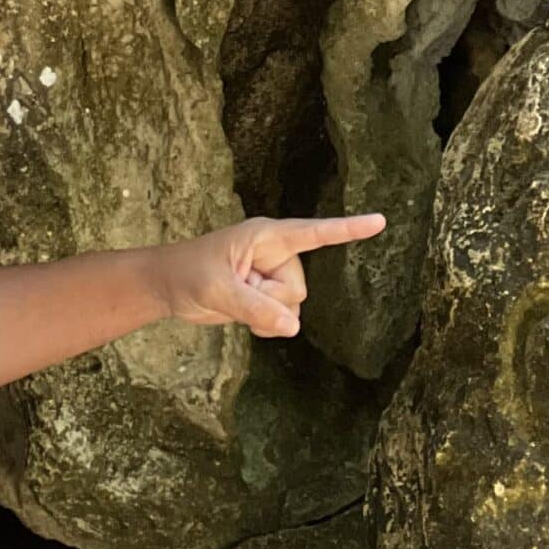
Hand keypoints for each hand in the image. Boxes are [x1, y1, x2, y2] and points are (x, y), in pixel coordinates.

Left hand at [153, 212, 386, 339]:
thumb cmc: (189, 273)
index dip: (348, 230)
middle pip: (297, 290)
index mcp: (268, 237)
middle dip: (270, 301)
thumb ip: (255, 308)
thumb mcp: (218, 290)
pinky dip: (266, 326)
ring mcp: (274, 276)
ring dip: (265, 314)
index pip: (315, 233)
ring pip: (292, 308)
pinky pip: (284, 320)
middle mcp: (278, 254)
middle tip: (236, 290)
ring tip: (235, 299)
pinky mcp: (268, 296)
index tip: (379, 221)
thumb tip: (293, 327)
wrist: (170, 286)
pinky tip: (244, 318)